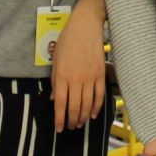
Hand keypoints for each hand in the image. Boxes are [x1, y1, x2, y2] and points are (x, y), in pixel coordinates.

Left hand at [51, 5, 106, 132]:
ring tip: (80, 123)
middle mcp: (76, 79)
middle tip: (70, 127)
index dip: (59, 119)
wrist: (86, 26)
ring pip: (87, 104)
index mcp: (62, 76)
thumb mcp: (55, 60)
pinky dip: (96, 107)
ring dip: (83, 117)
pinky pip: (99, 95)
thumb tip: (54, 99)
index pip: (60, 104)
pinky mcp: (101, 74)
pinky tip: (92, 114)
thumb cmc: (67, 41)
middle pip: (74, 107)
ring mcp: (90, 78)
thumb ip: (55, 81)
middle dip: (71, 120)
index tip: (59, 128)